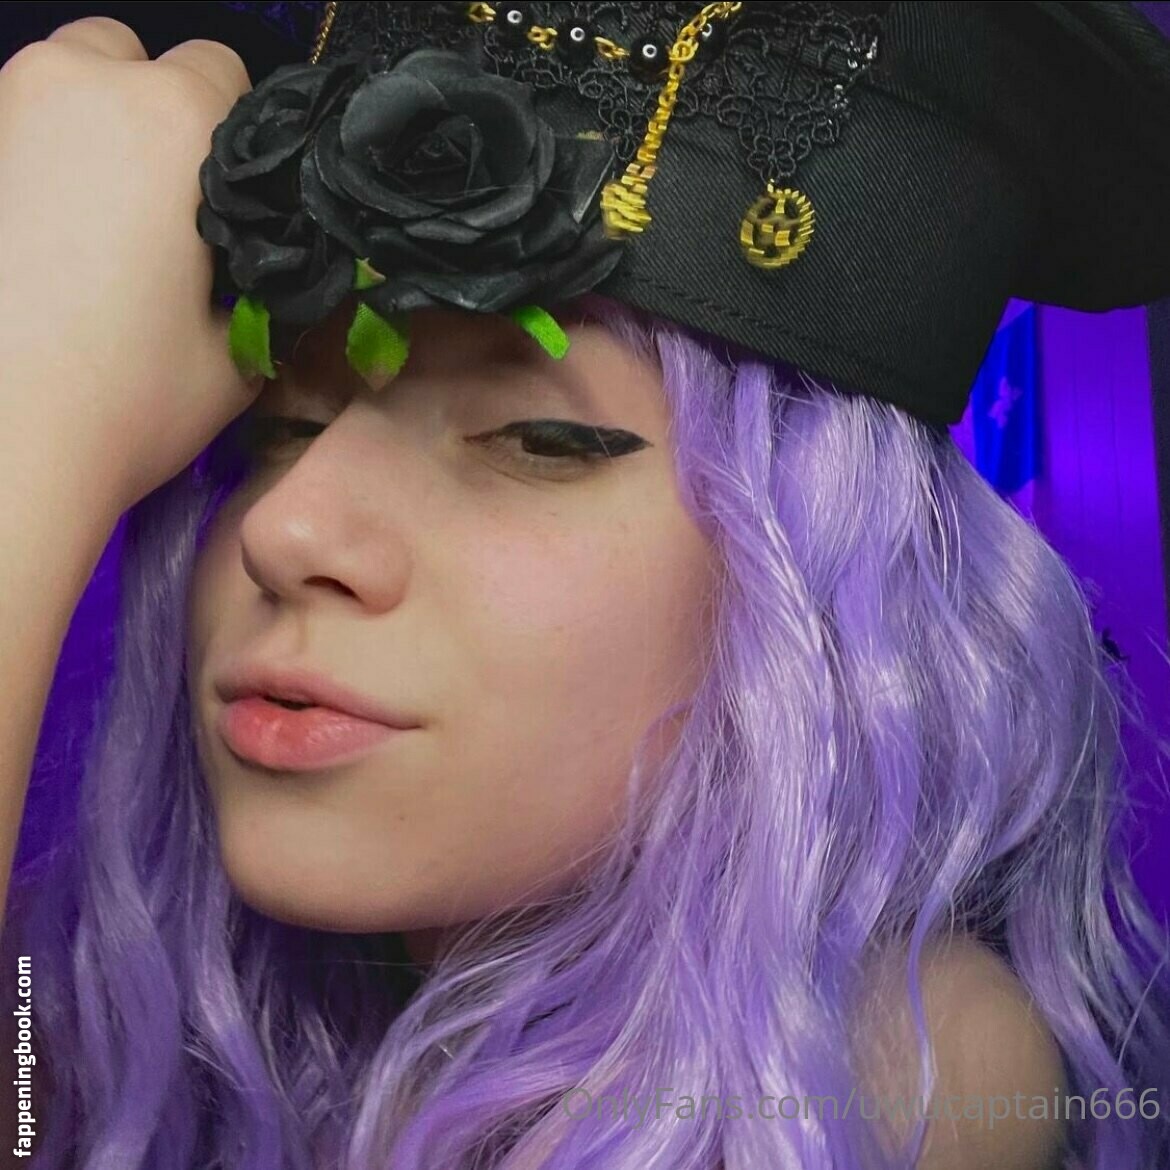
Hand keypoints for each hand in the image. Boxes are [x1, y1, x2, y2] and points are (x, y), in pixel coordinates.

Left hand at [0, 17, 264, 509]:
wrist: (10, 445)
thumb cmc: (136, 397)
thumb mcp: (243, 349)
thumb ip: (262, 282)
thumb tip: (262, 264)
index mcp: (172, 121)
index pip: (223, 71)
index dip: (239, 137)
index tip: (231, 201)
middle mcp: (83, 88)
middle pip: (133, 57)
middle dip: (155, 115)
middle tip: (164, 209)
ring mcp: (5, 111)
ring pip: (67, 84)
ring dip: (94, 133)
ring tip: (103, 227)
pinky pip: (20, 130)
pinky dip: (42, 163)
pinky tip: (51, 241)